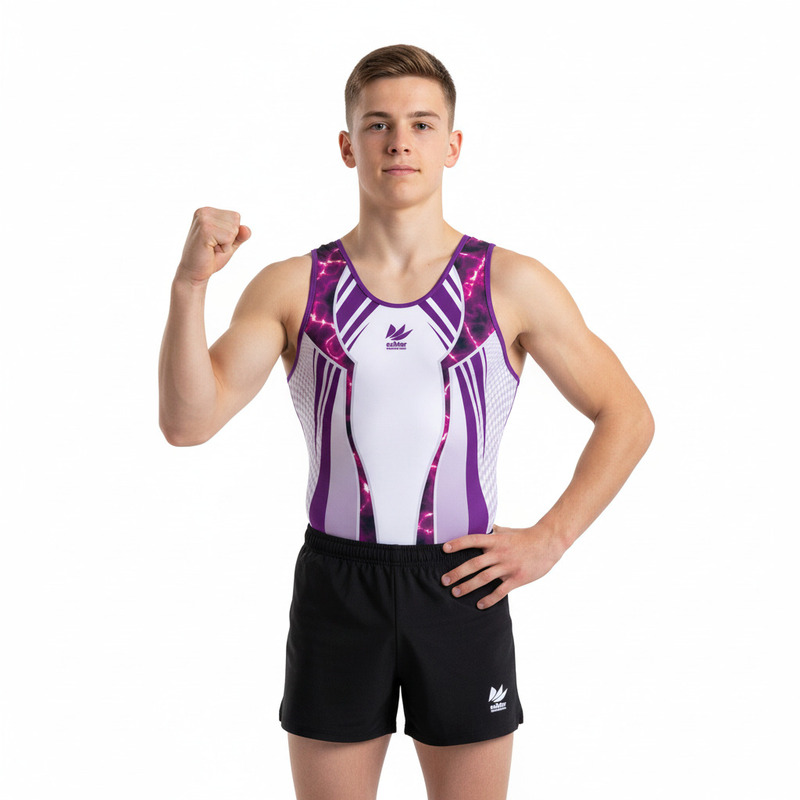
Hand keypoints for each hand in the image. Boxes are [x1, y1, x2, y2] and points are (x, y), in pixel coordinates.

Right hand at [176, 207, 250, 284]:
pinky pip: (229, 237)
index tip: (216, 241)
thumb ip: (240, 235)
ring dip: (226, 244)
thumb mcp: (229, 244)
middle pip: (236, 220)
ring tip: (211, 248)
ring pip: (233, 229)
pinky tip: (210, 250)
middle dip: (230, 238)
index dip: (231, 234)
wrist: (194, 272)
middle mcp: (204, 211)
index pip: (235, 216)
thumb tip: (246, 229)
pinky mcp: (205, 229)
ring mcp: (203, 219)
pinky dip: (224, 248)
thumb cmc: (211, 258)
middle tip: (214, 246)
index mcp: (208, 211)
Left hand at [441, 524, 564, 608]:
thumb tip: (479, 525)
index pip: (473, 540)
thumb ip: (492, 530)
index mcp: (496, 540)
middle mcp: (500, 553)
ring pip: (484, 578)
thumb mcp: (507, 531)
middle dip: (457, 572)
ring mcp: (508, 566)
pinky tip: (479, 605)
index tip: (444, 549)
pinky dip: (489, 599)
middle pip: (474, 563)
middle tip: (444, 580)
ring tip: (455, 593)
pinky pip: (501, 591)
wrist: (548, 543)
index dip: (458, 543)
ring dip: (468, 586)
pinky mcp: (518, 578)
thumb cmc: (525, 536)